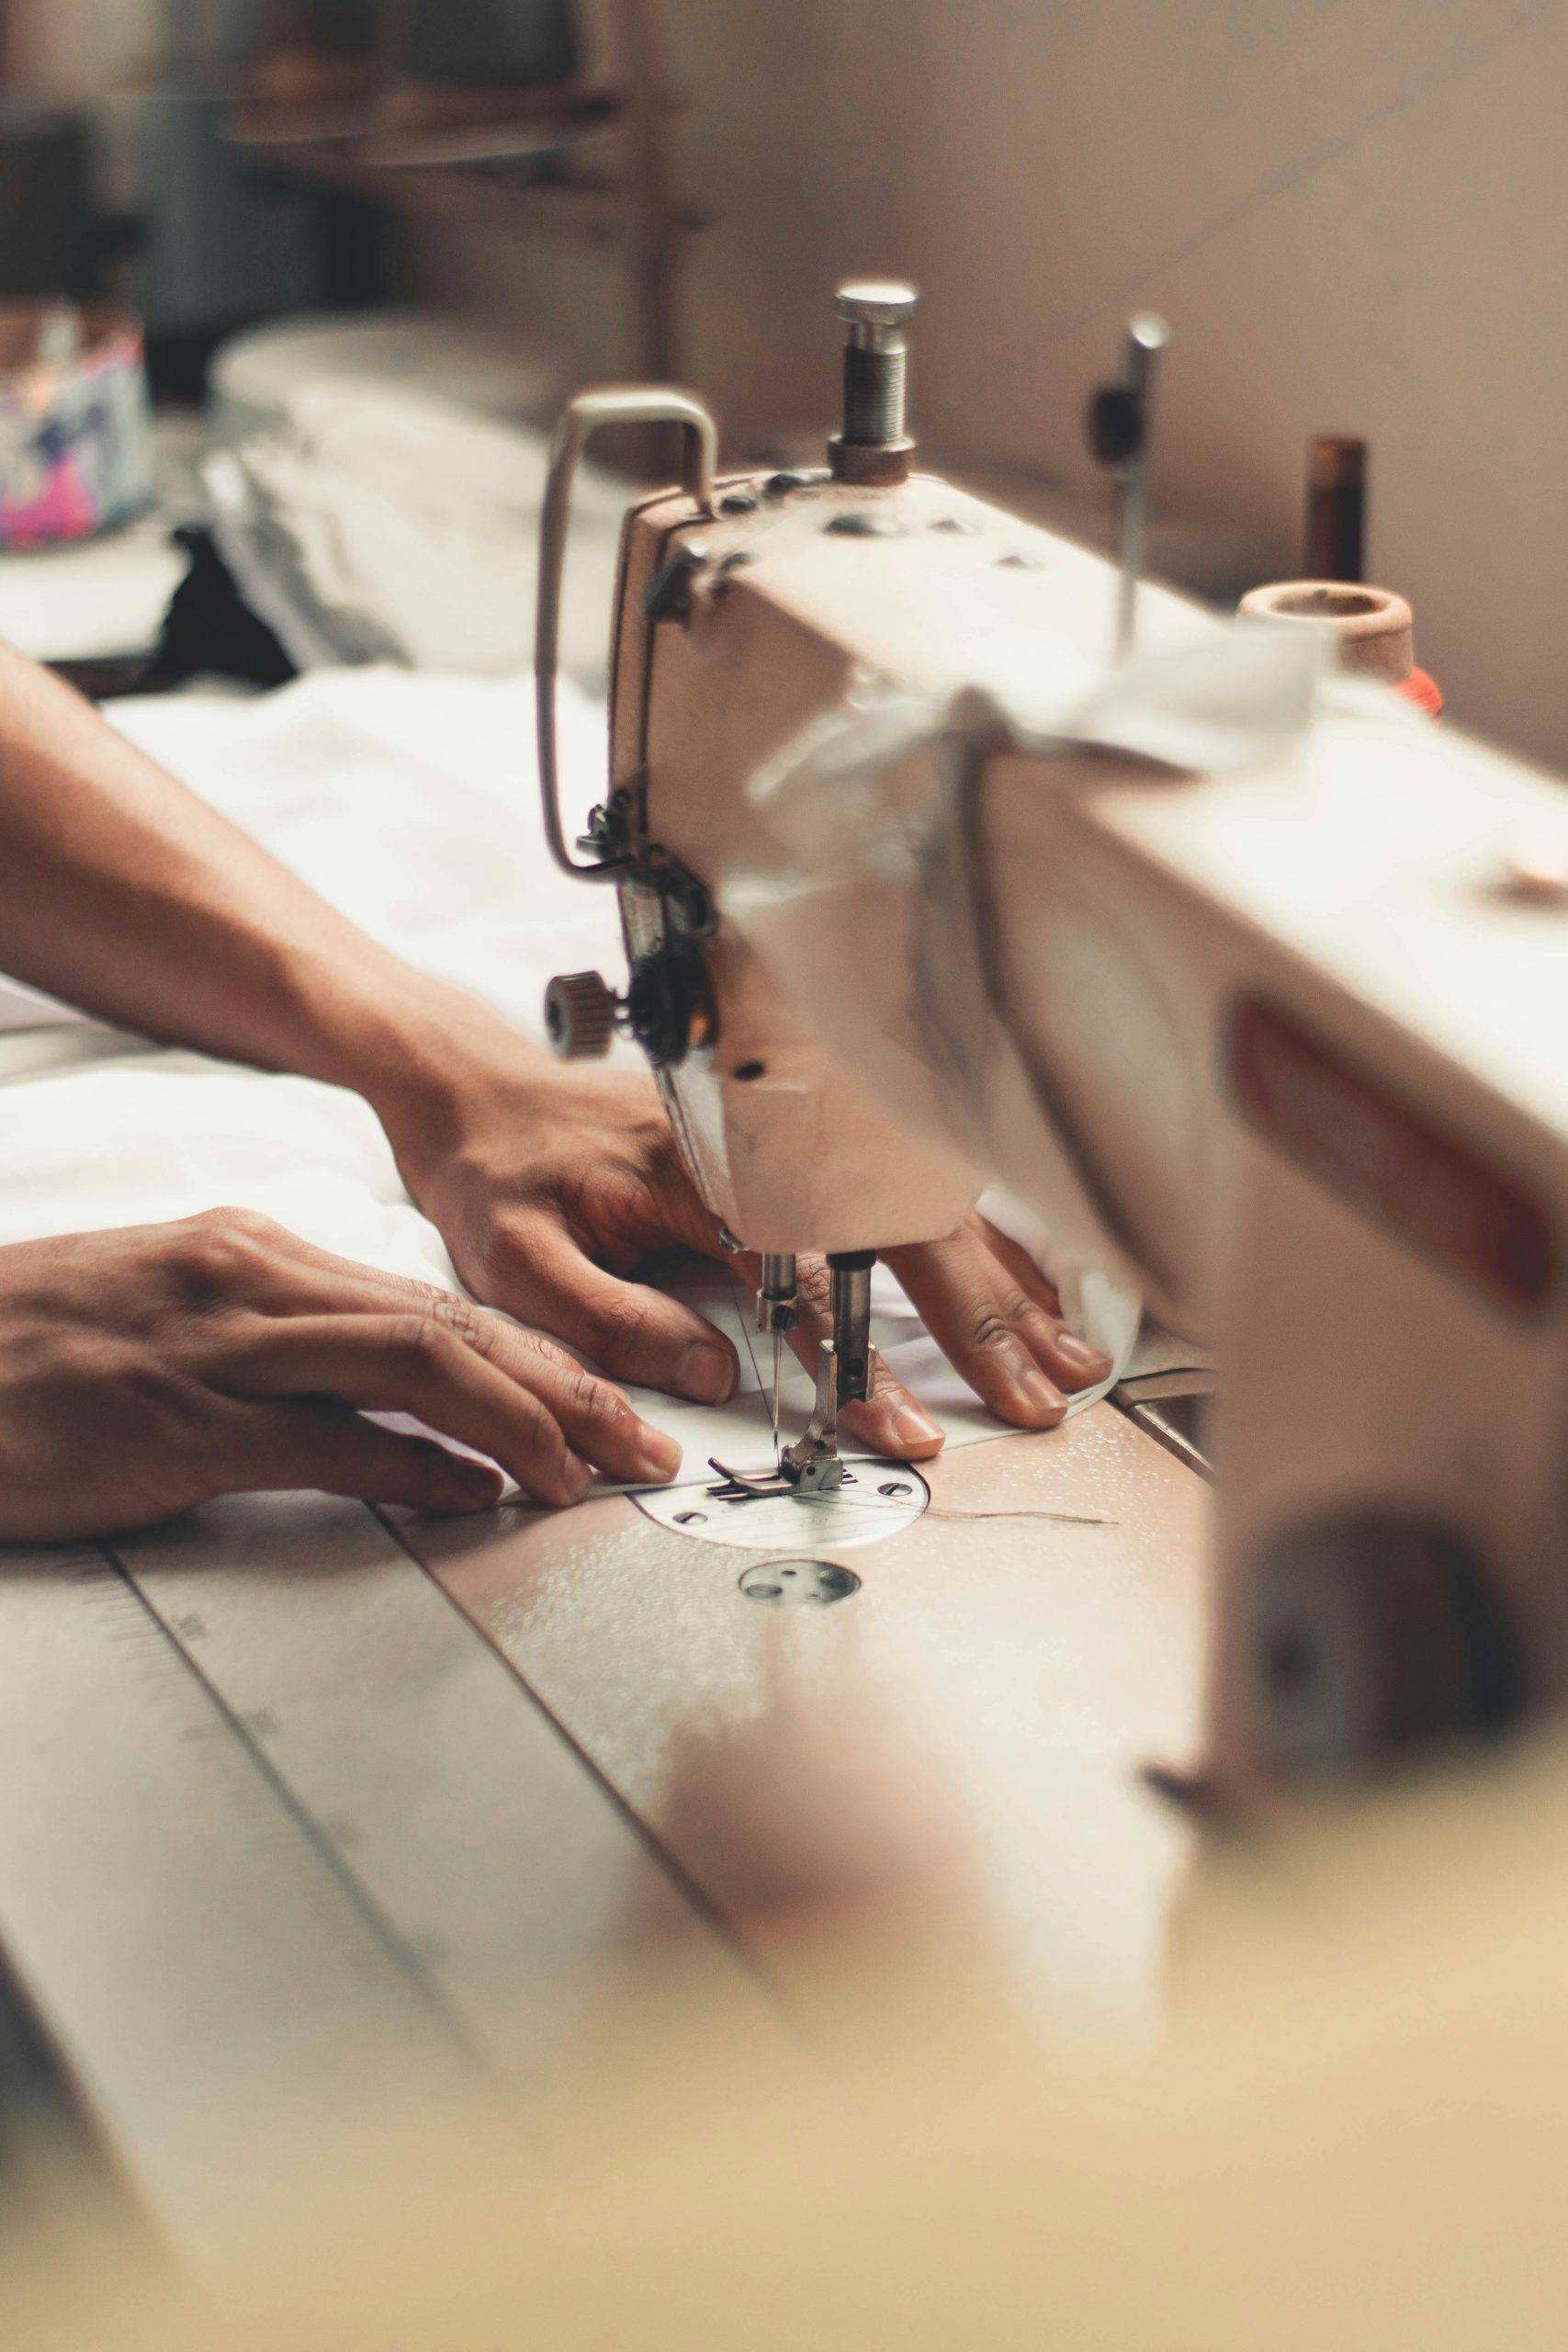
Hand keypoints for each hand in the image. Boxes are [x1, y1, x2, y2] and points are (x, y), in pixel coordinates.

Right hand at [0, 1210, 682, 1541]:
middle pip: (450, 1325)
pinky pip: (325, 1441)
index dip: (540, 1356)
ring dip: (520, 1421)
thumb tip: (397, 1412)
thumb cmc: (38, 1353)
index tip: (607, 1402)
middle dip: (566, 1385)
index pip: (436, 1302)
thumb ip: (283, 1347)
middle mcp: (253, 1285)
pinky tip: (470, 1498)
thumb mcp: (176, 1317)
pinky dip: (412, 1469)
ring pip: (412, 1364)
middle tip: (643, 1445)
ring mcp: (216, 1350)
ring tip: (584, 1473)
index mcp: (257, 1254)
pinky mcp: (178, 1426)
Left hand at [386, 1044, 1111, 1461]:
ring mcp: (788, 1132)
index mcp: (698, 1177)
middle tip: (1037, 1395)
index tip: (909, 1425)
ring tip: (1065, 1346)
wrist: (472, 1081)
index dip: (866, 1363)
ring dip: (1003, 1275)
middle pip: (904, 1230)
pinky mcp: (795, 1135)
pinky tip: (1023, 1276)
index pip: (811, 1280)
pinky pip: (905, 1183)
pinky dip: (974, 1233)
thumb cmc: (494, 1169)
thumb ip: (613, 1321)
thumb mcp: (518, 1262)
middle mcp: (760, 1145)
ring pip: (923, 1202)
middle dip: (983, 1316)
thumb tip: (712, 1378)